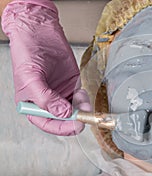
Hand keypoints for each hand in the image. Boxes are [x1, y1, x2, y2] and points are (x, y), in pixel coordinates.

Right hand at [1, 0, 90, 134]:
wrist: (39, 33)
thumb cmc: (27, 53)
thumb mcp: (31, 78)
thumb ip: (46, 98)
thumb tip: (63, 114)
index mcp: (33, 105)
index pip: (48, 124)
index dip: (62, 128)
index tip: (75, 126)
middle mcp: (48, 102)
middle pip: (64, 120)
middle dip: (75, 120)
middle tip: (84, 118)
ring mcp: (61, 94)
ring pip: (74, 110)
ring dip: (81, 110)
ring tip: (83, 103)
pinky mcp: (72, 85)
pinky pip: (81, 99)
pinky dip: (84, 100)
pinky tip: (82, 94)